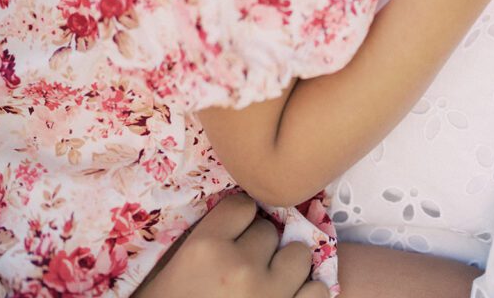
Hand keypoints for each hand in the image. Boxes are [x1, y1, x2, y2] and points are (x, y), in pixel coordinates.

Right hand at [134, 193, 327, 297]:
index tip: (234, 237)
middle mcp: (239, 266)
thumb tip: (243, 215)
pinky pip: (318, 290)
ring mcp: (268, 295)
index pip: (243, 204)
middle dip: (260, 248)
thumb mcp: (174, 270)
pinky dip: (306, 295)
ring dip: (287, 268)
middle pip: (269, 230)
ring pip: (299, 254)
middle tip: (245, 271)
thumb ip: (207, 238)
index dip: (240, 221)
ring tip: (270, 285)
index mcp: (205, 248)